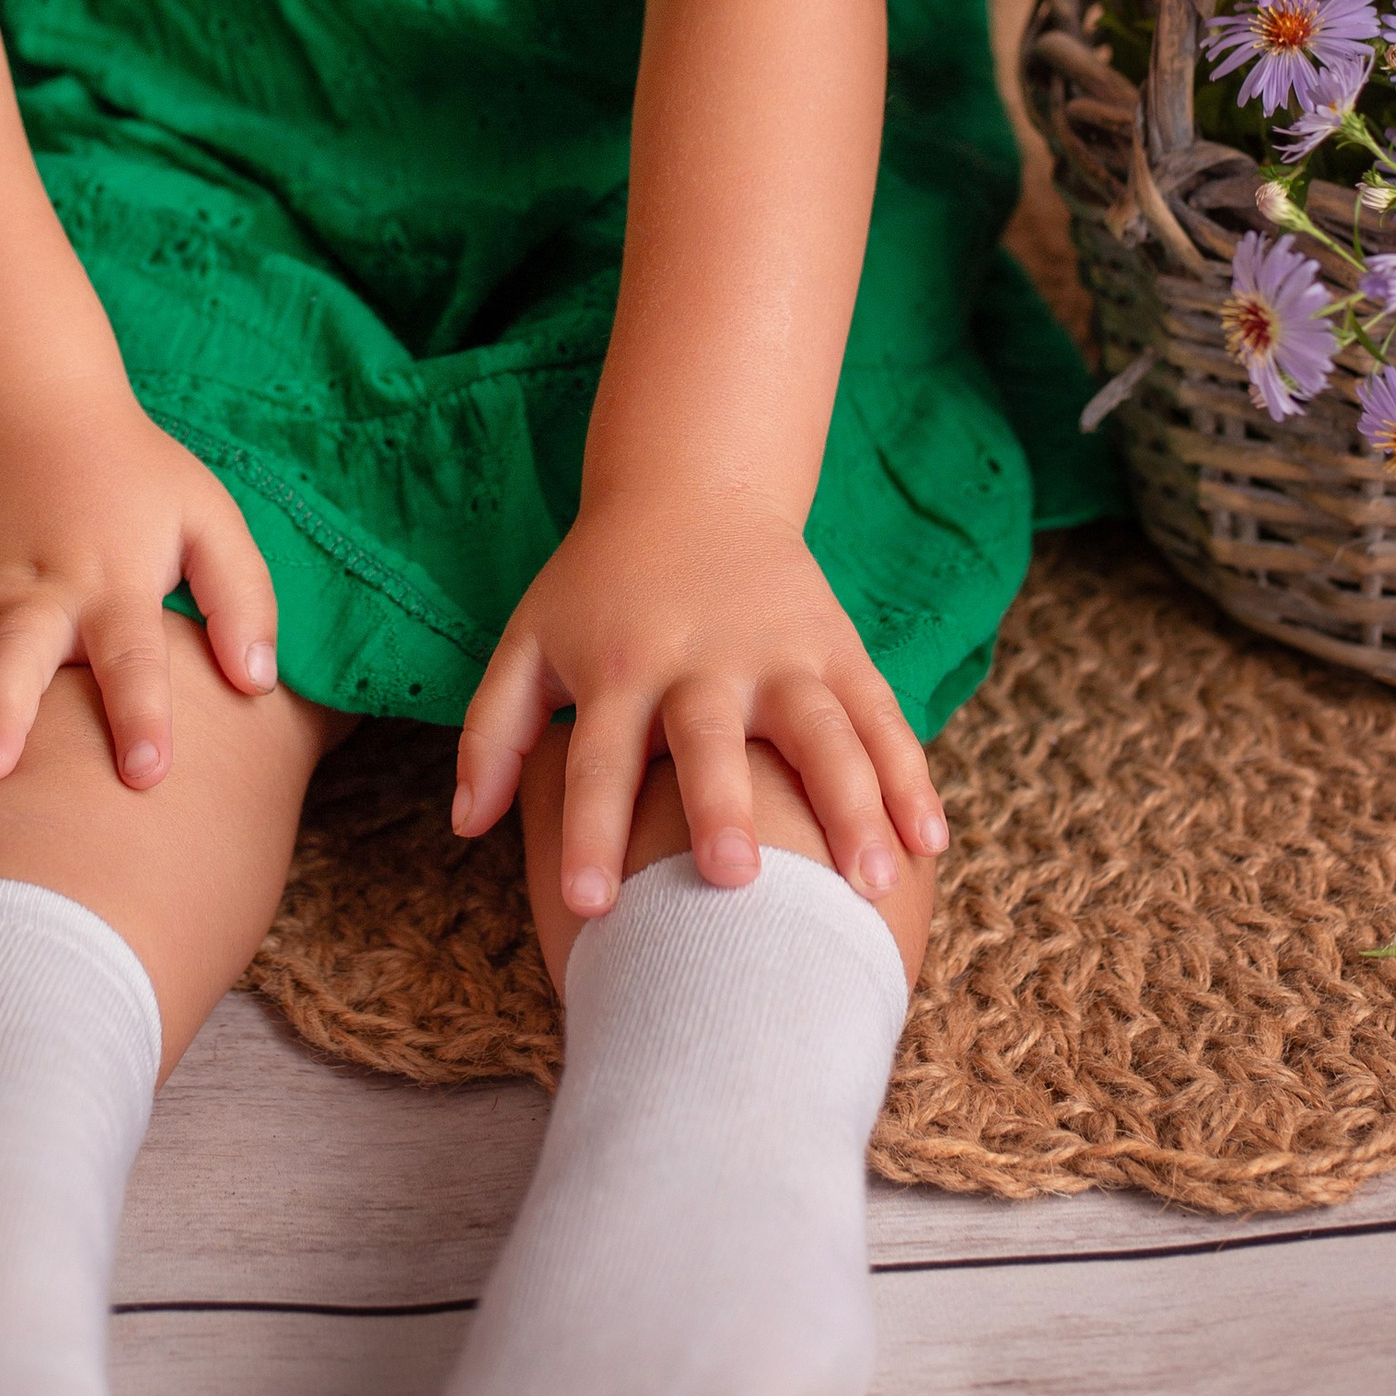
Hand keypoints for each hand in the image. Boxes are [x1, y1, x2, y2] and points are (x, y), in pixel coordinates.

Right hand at [0, 400, 277, 796]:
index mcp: (111, 577)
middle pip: (15, 656)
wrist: (28, 404)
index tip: (147, 775)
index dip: (141, 712)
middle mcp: (38, 589)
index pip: (132, 654)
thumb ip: (241, 597)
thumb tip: (258, 682)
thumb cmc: (135, 476)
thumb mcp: (207, 516)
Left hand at [452, 496, 945, 916]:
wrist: (692, 487)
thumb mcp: (528, 641)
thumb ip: (490, 733)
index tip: (588, 909)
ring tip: (872, 884)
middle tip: (733, 880)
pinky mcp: (837, 649)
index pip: (596, 759)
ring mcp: (779, 653)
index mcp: (619, 666)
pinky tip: (930, 842)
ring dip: (848, 804)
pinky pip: (881, 717)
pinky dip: (909, 776)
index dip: (587, 831)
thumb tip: (465, 827)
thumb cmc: (597, 589)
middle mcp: (701, 661)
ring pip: (820, 730)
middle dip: (721, 806)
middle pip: (710, 739)